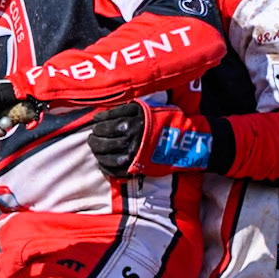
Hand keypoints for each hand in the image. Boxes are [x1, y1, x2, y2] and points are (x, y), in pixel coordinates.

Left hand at [88, 100, 213, 177]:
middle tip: (92, 136)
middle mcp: (129, 135)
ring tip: (95, 147)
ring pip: (105, 152)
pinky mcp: (135, 167)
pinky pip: (113, 168)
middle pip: (103, 136)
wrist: (186, 142)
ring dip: (97, 150)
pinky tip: (101, 162)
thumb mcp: (149, 109)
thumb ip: (130, 109)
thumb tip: (109, 112)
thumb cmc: (169, 122)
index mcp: (132, 119)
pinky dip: (104, 166)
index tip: (95, 122)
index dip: (98, 122)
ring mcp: (131, 152)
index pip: (106, 120)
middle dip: (95, 136)